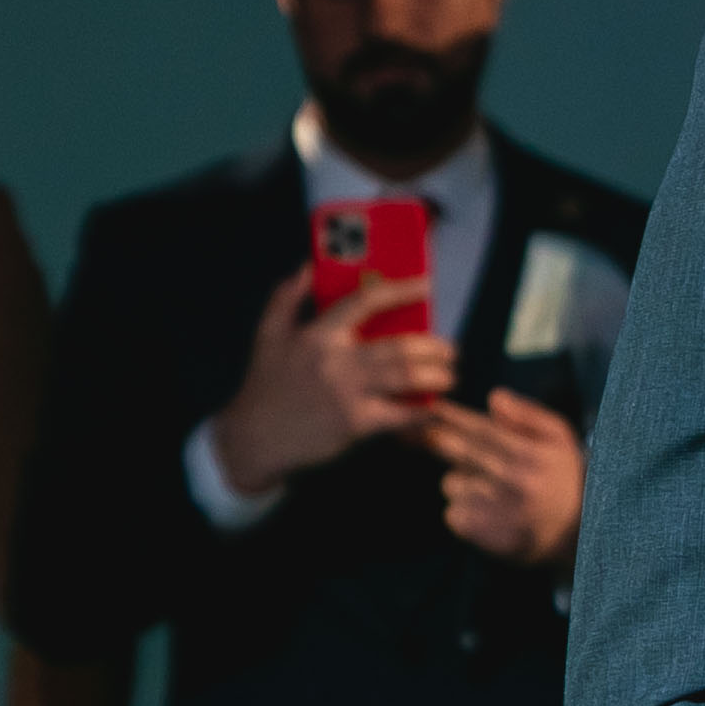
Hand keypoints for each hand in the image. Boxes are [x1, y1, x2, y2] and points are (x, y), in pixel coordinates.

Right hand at [205, 270, 453, 499]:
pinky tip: (435, 409)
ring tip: (449, 375)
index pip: (365, 301)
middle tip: (450, 349)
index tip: (427, 285)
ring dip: (436, 375)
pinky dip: (422, 412)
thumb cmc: (265, 386)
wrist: (254, 438)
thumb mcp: (267, 336)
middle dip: (433, 346)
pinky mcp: (355, 423)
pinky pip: (399, 415)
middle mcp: (336, 360)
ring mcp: (348, 392)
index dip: (401, 290)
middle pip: (399, 345)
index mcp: (317, 334)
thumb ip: (286, 299)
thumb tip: (305, 267)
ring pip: (406, 377)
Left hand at [421, 387, 583, 567]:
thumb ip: (527, 414)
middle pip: (458, 452)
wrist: (578, 537)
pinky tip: (482, 511)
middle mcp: (514, 483)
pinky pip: (452, 513)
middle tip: (430, 435)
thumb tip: (494, 397)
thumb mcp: (559, 438)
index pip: (482, 428)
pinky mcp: (485, 536)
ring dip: (457, 480)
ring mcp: (498, 511)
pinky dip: (459, 509)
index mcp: (531, 456)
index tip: (433, 408)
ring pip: (451, 483)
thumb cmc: (563, 479)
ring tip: (483, 486)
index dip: (453, 416)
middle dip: (439, 440)